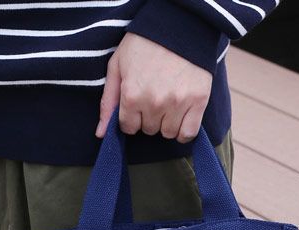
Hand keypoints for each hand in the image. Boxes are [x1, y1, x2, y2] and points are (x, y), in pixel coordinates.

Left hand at [96, 33, 212, 142]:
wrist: (178, 27)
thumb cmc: (143, 45)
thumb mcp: (117, 66)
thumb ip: (108, 102)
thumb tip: (101, 134)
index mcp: (132, 95)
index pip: (128, 127)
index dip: (130, 117)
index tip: (136, 104)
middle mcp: (154, 103)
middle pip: (149, 130)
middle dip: (148, 118)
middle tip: (153, 97)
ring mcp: (177, 104)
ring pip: (168, 133)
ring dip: (166, 124)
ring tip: (167, 104)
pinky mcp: (198, 103)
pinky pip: (188, 134)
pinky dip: (184, 132)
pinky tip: (180, 119)